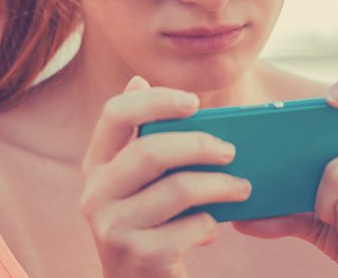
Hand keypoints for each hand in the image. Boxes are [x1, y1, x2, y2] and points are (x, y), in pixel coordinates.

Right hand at [80, 76, 252, 277]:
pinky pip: (187, 229)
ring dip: (219, 186)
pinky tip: (214, 227)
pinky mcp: (136, 257)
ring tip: (242, 188)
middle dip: (199, 145)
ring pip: (177, 190)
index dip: (155, 101)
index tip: (194, 102)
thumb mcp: (135, 179)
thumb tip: (138, 80)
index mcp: (97, 163)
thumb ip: (139, 135)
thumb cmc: (147, 222)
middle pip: (151, 150)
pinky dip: (209, 225)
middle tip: (231, 151)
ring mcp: (112, 227)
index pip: (115, 114)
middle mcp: (95, 192)